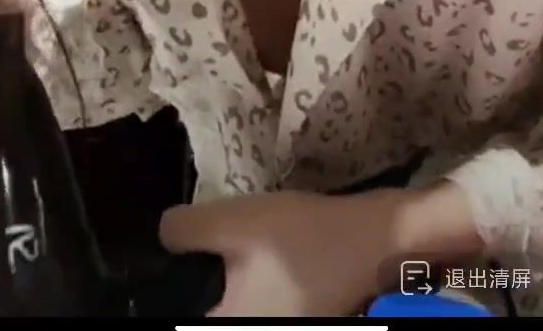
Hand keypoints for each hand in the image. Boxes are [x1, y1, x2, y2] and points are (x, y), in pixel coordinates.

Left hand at [159, 187, 414, 317]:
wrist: (378, 240)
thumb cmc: (305, 239)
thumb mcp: (235, 222)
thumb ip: (186, 230)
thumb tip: (164, 235)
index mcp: (231, 328)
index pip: (185, 317)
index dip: (171, 290)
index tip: (170, 266)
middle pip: (212, 307)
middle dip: (202, 283)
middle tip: (194, 247)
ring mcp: (281, 325)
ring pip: (235, 306)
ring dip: (224, 284)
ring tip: (218, 247)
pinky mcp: (298, 315)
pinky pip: (256, 303)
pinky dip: (248, 284)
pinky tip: (253, 253)